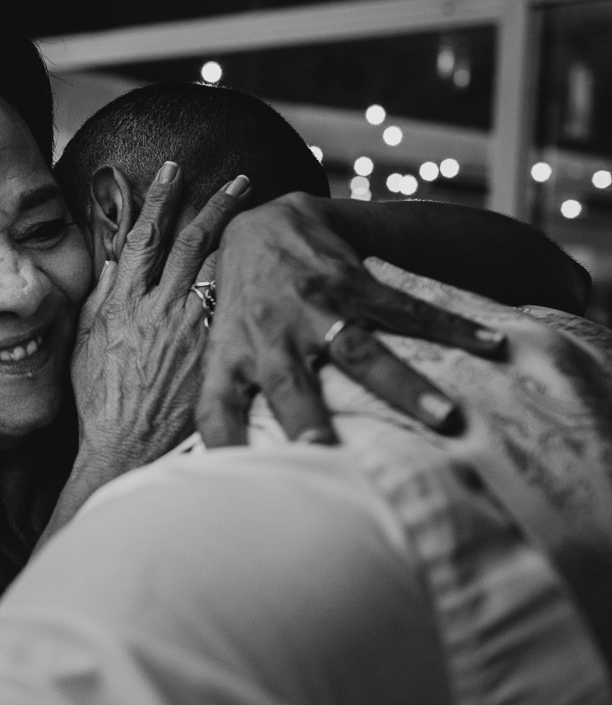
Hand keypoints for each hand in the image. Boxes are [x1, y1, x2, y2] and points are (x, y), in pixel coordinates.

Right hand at [71, 163, 250, 474]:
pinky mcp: (213, 353)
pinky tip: (267, 267)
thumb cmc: (100, 398)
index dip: (158, 197)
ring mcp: (191, 330)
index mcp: (123, 302)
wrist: (125, 448)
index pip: (143, 235)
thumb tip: (114, 262)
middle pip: (193, 241)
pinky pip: (234, 307)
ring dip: (240, 236)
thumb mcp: (86, 341)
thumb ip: (101, 297)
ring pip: (221, 268)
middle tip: (241, 180)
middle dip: (216, 204)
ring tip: (261, 214)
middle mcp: (160, 308)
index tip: (172, 170)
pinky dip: (248, 281)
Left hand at [196, 192, 506, 446]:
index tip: (236, 481)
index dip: (221, 443)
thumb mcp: (221, 346)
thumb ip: (225, 397)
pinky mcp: (351, 283)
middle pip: (289, 382)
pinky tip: (490, 344)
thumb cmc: (241, 304)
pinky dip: (450, 327)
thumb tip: (217, 468)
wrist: (264, 224)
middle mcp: (270, 336)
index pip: (214, 408)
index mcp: (230, 356)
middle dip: (306, 419)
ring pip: (357, 350)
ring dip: (402, 384)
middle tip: (322, 452)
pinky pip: (404, 309)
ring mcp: (312, 307)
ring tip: (446, 416)